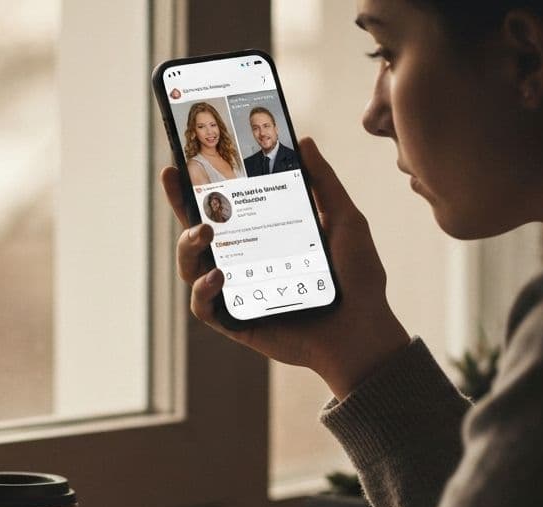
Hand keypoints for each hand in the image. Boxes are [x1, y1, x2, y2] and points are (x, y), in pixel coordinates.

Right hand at [160, 136, 409, 399]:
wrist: (364, 329)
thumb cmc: (358, 278)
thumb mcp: (345, 220)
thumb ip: (324, 182)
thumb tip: (306, 141)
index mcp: (262, 235)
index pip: (222, 206)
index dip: (196, 185)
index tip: (179, 161)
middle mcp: (243, 261)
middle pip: (196, 231)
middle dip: (180, 205)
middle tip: (178, 183)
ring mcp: (236, 291)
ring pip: (191, 266)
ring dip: (187, 245)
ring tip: (206, 232)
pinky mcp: (235, 322)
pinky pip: (202, 306)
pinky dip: (202, 289)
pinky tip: (219, 275)